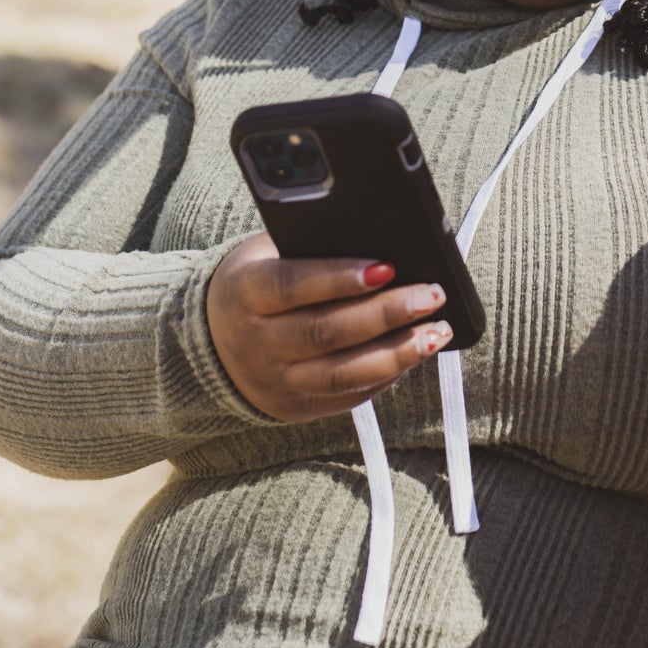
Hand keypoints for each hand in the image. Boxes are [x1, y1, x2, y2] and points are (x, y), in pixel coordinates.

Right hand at [206, 233, 453, 422]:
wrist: (209, 339)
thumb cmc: (257, 280)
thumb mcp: (268, 253)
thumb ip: (312, 247)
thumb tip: (384, 239)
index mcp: (245, 293)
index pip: (293, 286)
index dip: (340, 278)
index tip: (388, 266)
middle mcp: (256, 343)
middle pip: (326, 332)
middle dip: (386, 313)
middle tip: (432, 294)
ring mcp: (274, 382)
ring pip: (342, 374)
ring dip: (398, 353)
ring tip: (437, 331)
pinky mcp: (293, 408)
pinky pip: (346, 396)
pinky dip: (385, 375)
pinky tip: (413, 353)